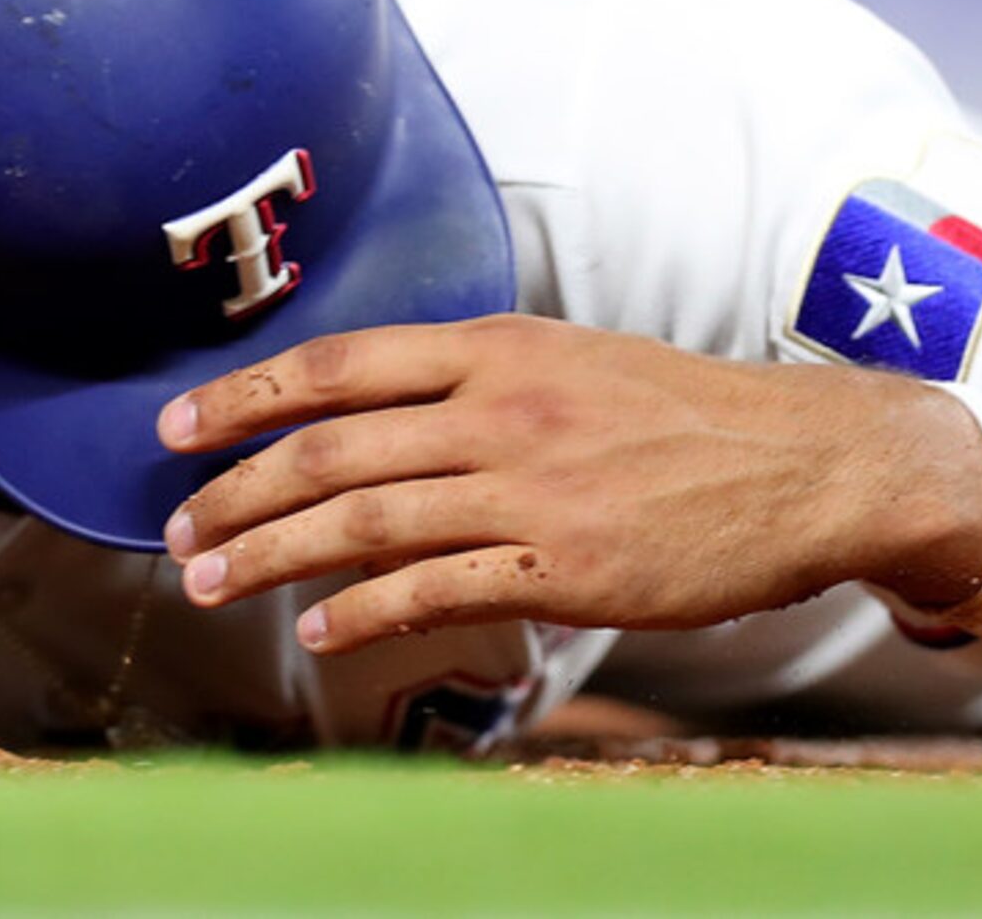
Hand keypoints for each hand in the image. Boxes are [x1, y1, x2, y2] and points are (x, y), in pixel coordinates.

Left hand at [156, 314, 981, 653]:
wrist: (808, 464)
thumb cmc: (689, 417)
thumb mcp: (576, 361)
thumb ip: (480, 380)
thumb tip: (379, 410)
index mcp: (501, 348)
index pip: (340, 365)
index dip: (245, 396)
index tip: (178, 425)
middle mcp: (503, 412)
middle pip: (330, 449)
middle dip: (234, 490)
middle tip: (173, 526)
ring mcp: (532, 493)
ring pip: (364, 522)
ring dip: (270, 555)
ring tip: (209, 580)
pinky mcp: (564, 570)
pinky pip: (436, 592)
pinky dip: (362, 614)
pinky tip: (317, 633)